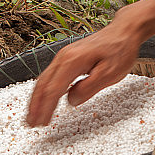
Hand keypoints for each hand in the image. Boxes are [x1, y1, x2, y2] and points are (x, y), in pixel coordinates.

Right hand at [26, 0, 154, 126]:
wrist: (124, 31)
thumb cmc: (120, 50)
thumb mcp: (111, 72)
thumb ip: (90, 87)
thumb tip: (71, 101)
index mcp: (73, 61)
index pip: (54, 90)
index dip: (46, 108)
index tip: (42, 123)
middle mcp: (64, 57)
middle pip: (43, 85)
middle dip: (35, 106)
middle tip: (31, 123)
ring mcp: (64, 56)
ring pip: (43, 80)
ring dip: (37, 99)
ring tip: (33, 115)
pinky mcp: (68, 58)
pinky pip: (50, 76)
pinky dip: (44, 90)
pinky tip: (44, 98)